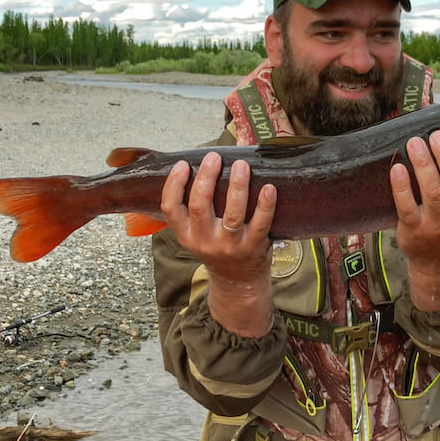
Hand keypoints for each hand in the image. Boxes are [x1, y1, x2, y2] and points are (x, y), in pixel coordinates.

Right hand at [161, 152, 276, 335]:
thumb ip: (195, 208)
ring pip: (232, 214)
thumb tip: (205, 165)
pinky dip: (265, 205)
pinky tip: (268, 188)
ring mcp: (230, 245)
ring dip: (237, 187)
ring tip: (241, 166)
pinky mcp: (253, 247)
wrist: (238, 282)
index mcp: (186, 235)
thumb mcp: (197, 235)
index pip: (171, 209)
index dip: (174, 185)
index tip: (182, 164)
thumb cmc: (218, 249)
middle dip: (206, 178)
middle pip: (200, 206)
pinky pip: (260, 224)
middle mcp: (205, 241)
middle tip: (214, 158)